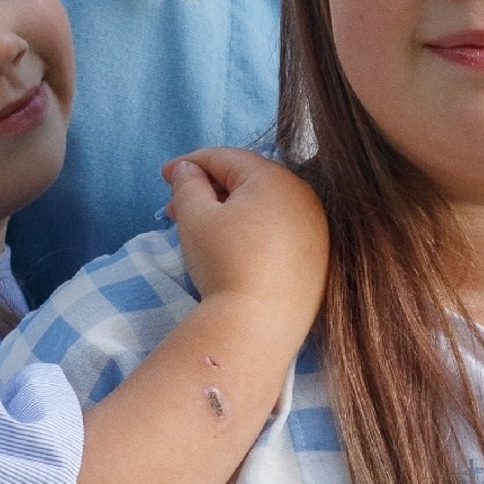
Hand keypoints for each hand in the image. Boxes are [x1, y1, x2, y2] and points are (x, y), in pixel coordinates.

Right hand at [163, 147, 328, 329]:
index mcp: (274, 178)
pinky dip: (253, 231)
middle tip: (175, 207)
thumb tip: (189, 170)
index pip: (226, 158)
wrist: (260, 326)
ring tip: (199, 229)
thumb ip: (188, 184)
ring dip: (229, 210)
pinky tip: (231, 247)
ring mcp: (316, 228)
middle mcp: (303, 196)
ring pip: (264, 206)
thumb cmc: (224, 264)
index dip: (190, 163)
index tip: (164, 176)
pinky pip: (280, 231)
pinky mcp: (318, 257)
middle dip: (208, 189)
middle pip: (247, 181)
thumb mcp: (195, 217)